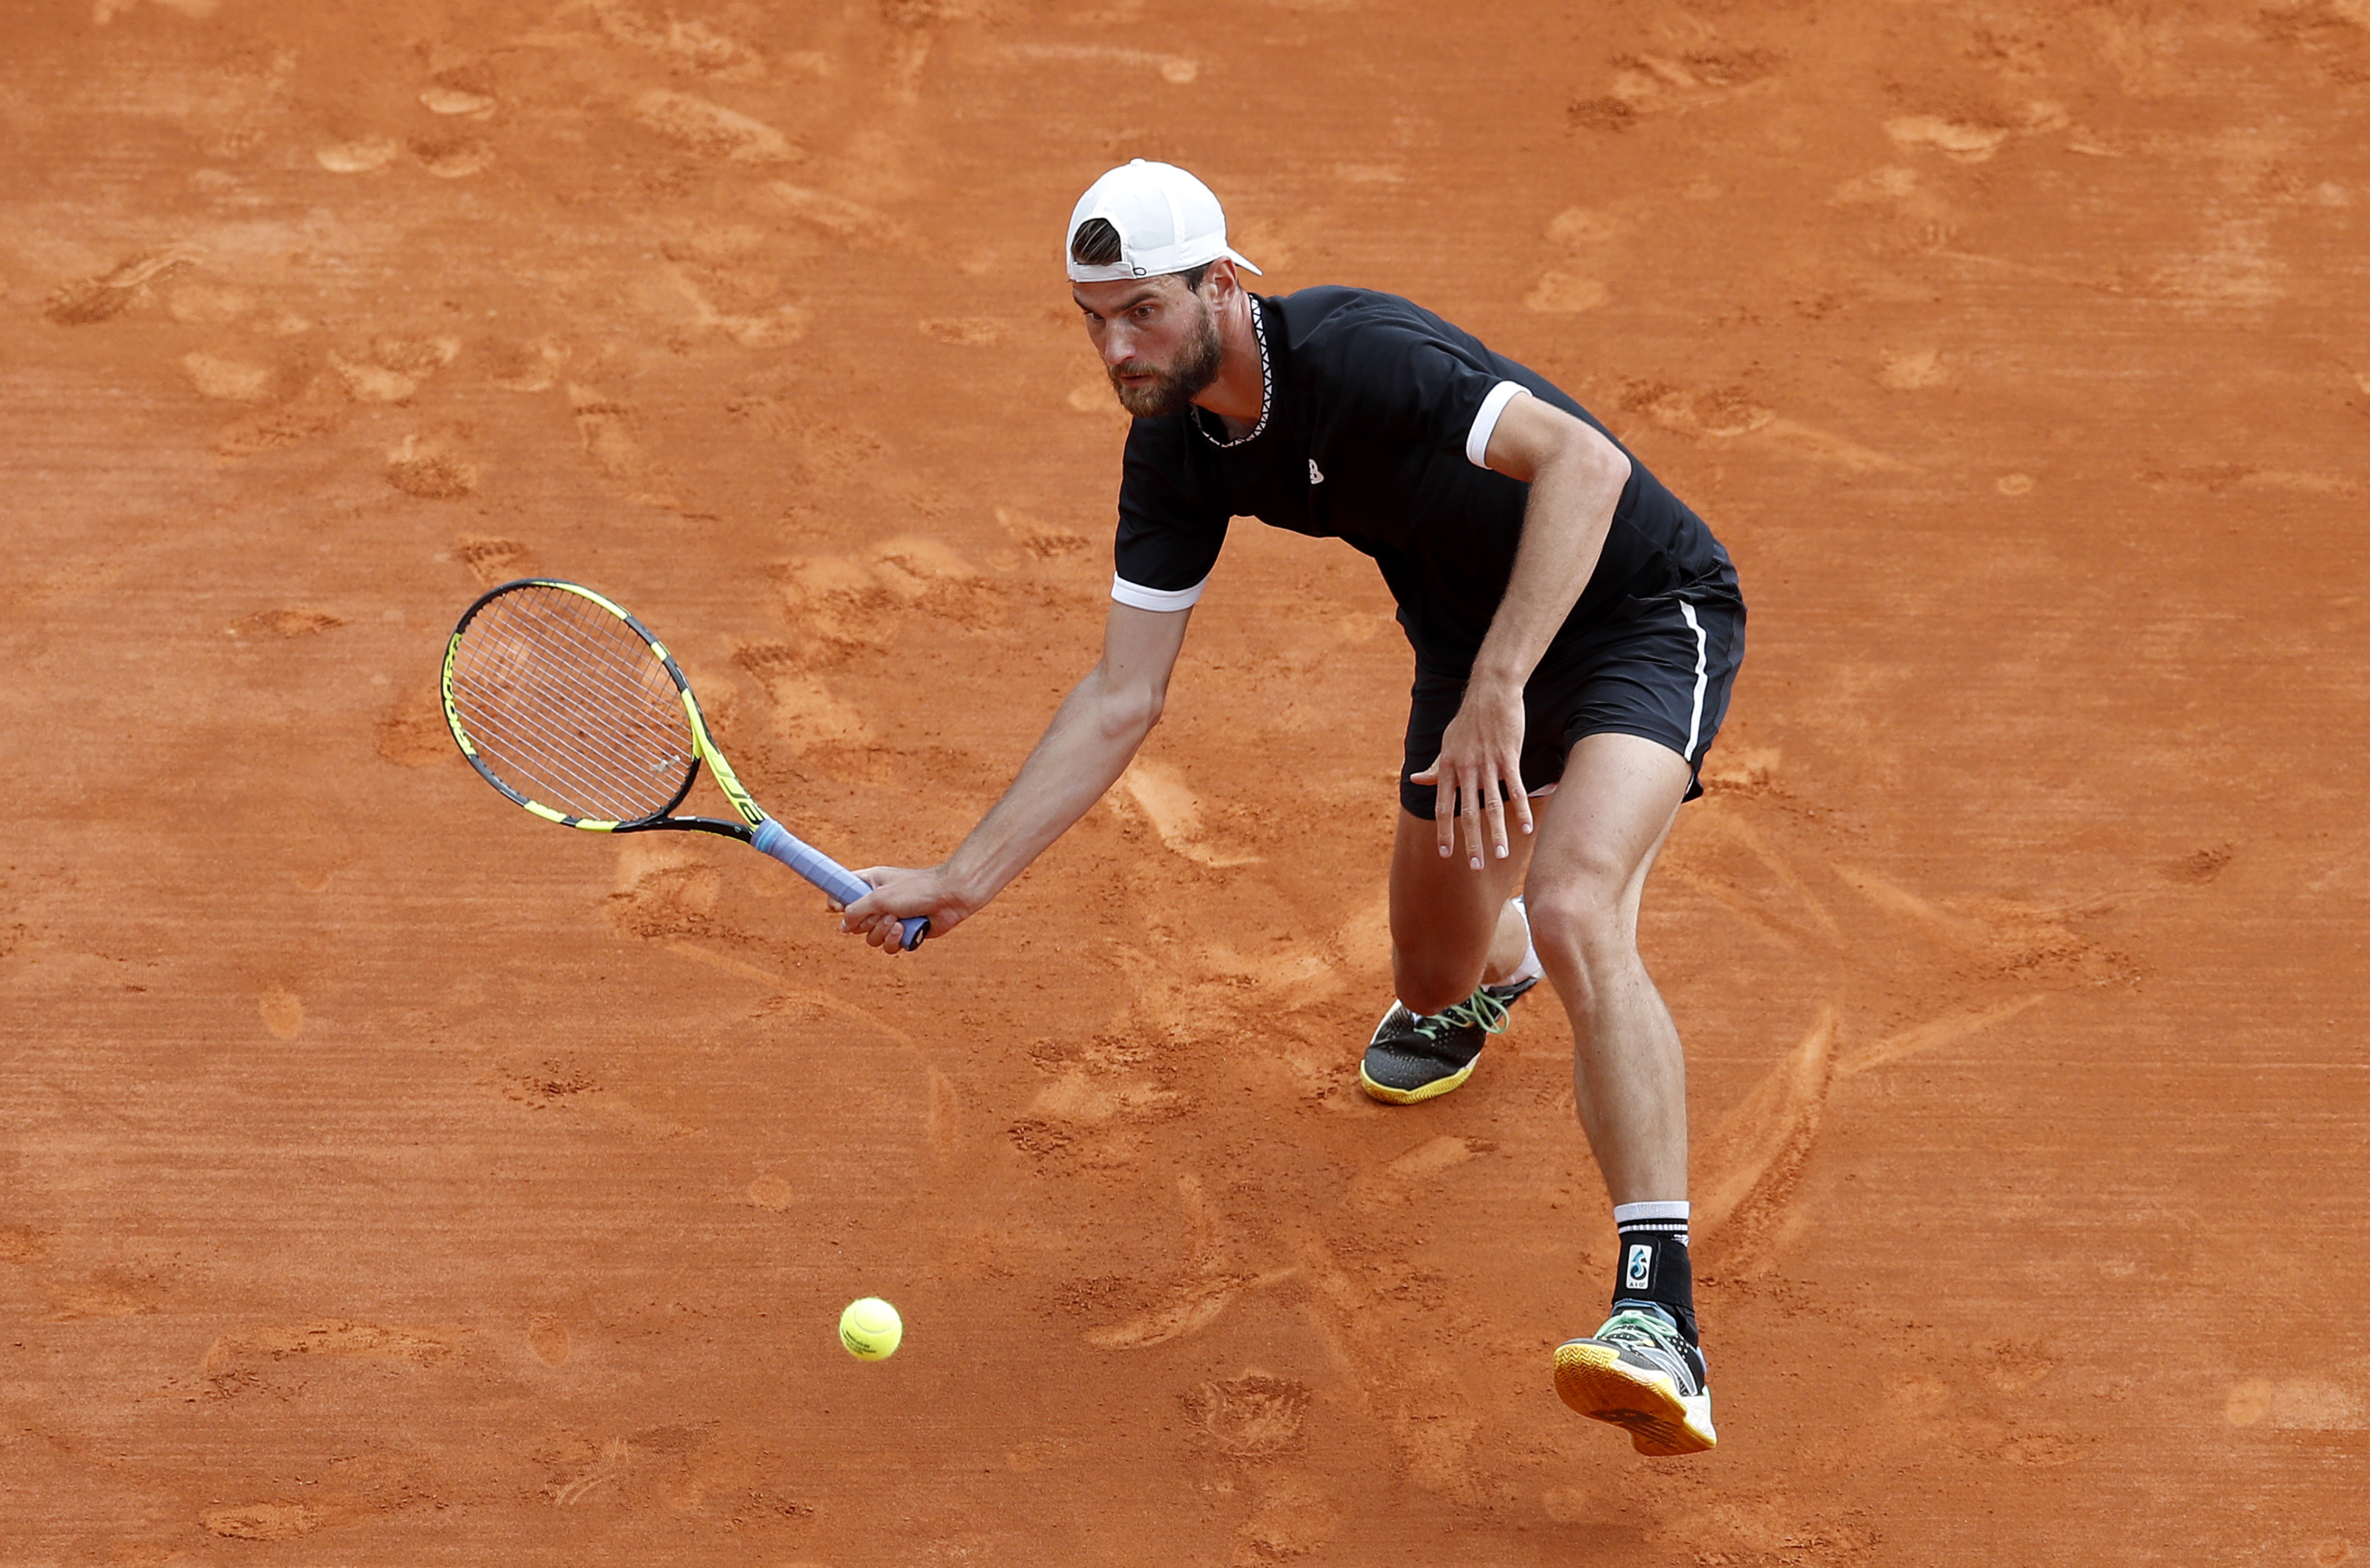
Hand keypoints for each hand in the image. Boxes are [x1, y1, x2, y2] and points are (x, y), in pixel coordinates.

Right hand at [834, 865, 976, 953]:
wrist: (950, 897)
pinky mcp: (903, 933)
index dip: (837, 902)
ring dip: (881, 931)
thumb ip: (856, 910)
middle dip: (866, 922)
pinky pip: (888, 946)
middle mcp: (878, 901)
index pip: (843, 892)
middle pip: (855, 922)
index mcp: (870, 883)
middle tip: (883, 913)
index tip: (836, 907)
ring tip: (898, 920)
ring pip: (871, 938)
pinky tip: (904, 930)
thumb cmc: (917, 889)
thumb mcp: (880, 897)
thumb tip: (842, 925)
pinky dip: (893, 941)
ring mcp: (891, 918)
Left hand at [1407, 680, 1532, 868]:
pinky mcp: (1508, 756)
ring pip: (1492, 805)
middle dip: (1471, 841)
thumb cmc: (1468, 721)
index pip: (1443, 806)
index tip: (1446, 854)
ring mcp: (1487, 763)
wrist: (1490, 693)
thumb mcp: (1446, 744)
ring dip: (1497, 833)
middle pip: (1467, 813)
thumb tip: (1416, 780)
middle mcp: (1465, 768)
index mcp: (1448, 767)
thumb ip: (1434, 767)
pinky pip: (1514, 788)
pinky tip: (1526, 828)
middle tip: (1476, 866)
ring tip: (1500, 855)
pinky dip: (1521, 809)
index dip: (1444, 831)